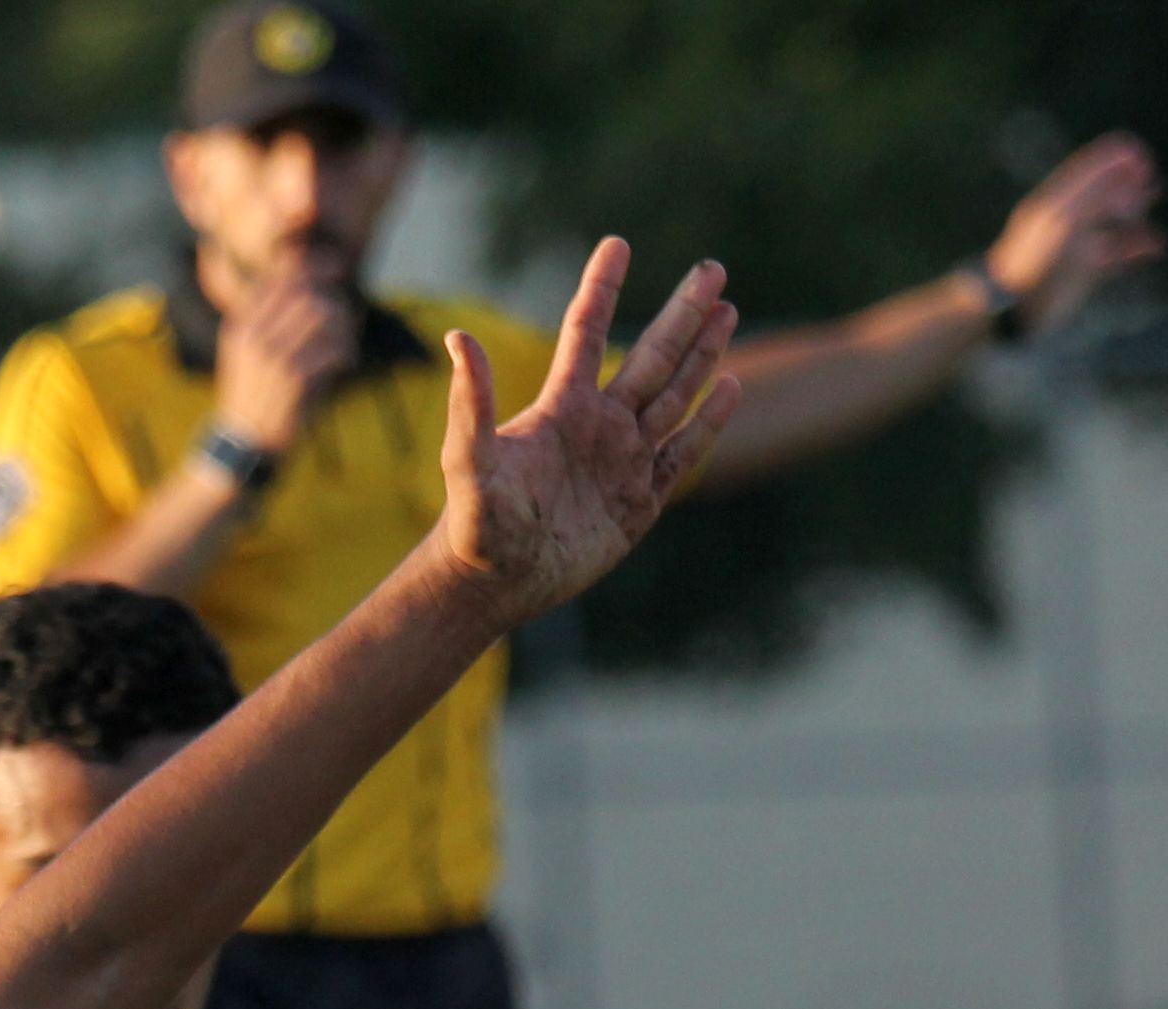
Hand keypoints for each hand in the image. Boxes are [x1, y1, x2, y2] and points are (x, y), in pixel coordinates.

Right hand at [215, 269, 356, 451]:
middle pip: (306, 289)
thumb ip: (274, 319)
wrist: (243, 444)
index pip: (281, 275)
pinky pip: (332, 347)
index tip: (337, 269)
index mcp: (240, 323)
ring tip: (347, 342)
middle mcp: (252, 334)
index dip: (314, 265)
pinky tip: (347, 363)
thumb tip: (319, 285)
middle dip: (333, 298)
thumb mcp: (249, 353)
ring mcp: (270, 355)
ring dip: (344, 326)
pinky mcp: (291, 378)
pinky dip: (346, 353)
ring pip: (322, 313)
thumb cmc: (255, 396)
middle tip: (349, 314)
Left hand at [437, 240, 739, 624]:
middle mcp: (597, 426)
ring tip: (728, 310)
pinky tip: (729, 387)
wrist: (493, 586)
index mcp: (561, 409)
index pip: (586, 332)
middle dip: (682, 314)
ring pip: (673, 396)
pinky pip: (681, 454)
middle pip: (650, 357)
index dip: (602, 289)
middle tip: (713, 269)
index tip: (617, 243)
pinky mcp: (639, 502)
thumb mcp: (471, 463)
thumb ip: (471, 405)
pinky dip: (707, 422)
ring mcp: (622, 461)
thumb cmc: (474, 526)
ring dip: (702, 355)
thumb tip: (457, 338)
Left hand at [987, 131, 1160, 335]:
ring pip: (1113, 222)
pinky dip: (1134, 248)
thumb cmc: (1030, 264)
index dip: (1119, 157)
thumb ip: (1092, 193)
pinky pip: (1114, 253)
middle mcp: (1068, 218)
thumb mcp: (1063, 222)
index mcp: (1057, 200)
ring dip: (1136, 216)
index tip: (1142, 159)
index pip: (1092, 166)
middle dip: (1131, 185)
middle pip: (1106, 192)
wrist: (1005, 311)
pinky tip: (1153, 248)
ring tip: (1154, 209)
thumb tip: (1122, 161)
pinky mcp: (1082, 271)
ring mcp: (1076, 244)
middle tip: (1151, 184)